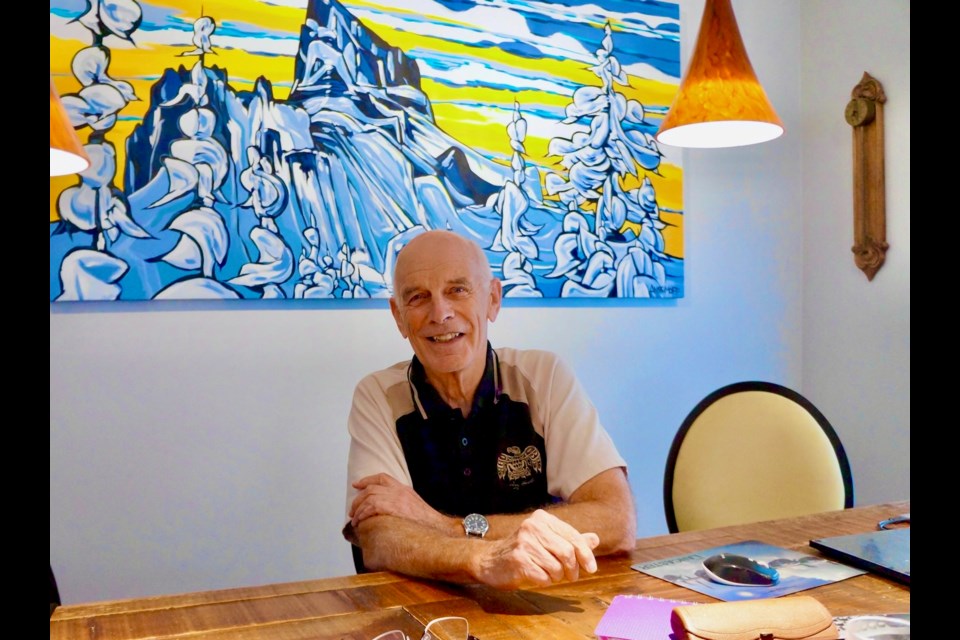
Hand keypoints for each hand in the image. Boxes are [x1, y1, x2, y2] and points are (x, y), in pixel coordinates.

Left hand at [350, 473, 448, 530]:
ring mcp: (395, 498)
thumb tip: (388, 511)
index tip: (357, 485)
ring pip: (368, 498)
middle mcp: (398, 491)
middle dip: (358, 500)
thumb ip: (402, 503)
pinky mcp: (392, 508)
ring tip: (355, 520)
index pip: (382, 478)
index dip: (367, 480)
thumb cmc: (426, 522)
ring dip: (358, 510)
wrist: (437, 527)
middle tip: (353, 511)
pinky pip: (370, 507)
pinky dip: (362, 514)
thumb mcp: (415, 506)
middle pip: (371, 489)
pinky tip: (360, 522)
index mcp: (404, 489)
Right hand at [473, 509, 599, 589]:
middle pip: (568, 552)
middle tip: (570, 576)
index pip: (573, 536)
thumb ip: (570, 540)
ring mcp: (524, 543)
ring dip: (557, 577)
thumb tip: (595, 539)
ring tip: (549, 574)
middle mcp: (533, 527)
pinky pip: (544, 577)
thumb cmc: (523, 550)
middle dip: (573, 569)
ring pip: (557, 567)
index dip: (586, 554)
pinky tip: (536, 576)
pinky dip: (545, 581)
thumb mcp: (547, 540)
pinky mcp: (518, 560)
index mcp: (542, 519)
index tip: (591, 568)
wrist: (489, 560)